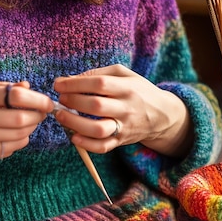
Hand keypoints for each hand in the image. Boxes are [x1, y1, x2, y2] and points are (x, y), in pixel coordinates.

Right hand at [0, 81, 53, 169]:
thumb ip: (6, 88)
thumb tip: (29, 87)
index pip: (16, 96)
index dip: (38, 100)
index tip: (48, 103)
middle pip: (21, 119)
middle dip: (37, 116)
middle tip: (41, 113)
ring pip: (20, 136)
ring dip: (31, 128)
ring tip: (28, 122)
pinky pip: (12, 148)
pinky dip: (20, 140)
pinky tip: (15, 134)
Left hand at [52, 64, 192, 156]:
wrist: (162, 115)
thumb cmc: (137, 90)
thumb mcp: (124, 74)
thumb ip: (98, 73)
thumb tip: (70, 80)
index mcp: (127, 87)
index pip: (99, 84)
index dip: (76, 84)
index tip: (59, 85)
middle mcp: (127, 108)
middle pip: (96, 106)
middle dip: (73, 102)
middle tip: (60, 100)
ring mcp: (124, 127)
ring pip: (98, 129)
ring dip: (75, 124)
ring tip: (61, 116)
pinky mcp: (121, 141)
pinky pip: (103, 147)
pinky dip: (86, 144)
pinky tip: (73, 136)